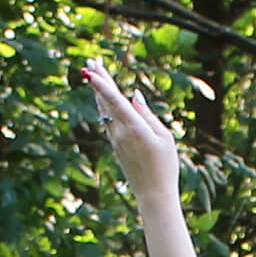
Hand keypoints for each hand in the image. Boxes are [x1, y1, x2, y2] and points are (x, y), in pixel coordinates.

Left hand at [81, 58, 179, 204]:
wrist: (154, 195)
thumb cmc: (165, 167)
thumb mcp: (165, 138)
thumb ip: (148, 115)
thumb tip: (134, 96)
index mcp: (135, 128)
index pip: (115, 101)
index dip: (102, 84)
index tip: (92, 70)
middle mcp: (121, 133)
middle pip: (106, 102)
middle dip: (98, 80)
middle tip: (90, 62)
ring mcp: (116, 140)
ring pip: (104, 111)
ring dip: (98, 92)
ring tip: (93, 74)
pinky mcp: (115, 146)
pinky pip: (107, 121)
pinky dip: (103, 106)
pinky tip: (101, 98)